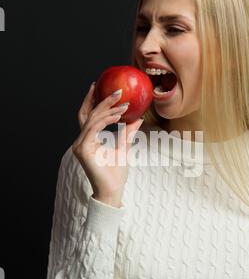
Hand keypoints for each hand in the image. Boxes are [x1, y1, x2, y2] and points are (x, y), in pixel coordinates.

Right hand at [72, 82, 143, 202]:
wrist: (112, 191)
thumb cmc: (116, 175)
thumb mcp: (123, 149)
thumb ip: (127, 133)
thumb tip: (137, 119)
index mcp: (88, 140)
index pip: (88, 116)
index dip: (92, 101)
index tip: (99, 87)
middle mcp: (81, 141)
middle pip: (88, 114)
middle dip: (101, 100)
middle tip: (117, 91)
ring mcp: (80, 145)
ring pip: (92, 120)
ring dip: (109, 110)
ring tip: (124, 105)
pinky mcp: (83, 150)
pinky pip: (94, 129)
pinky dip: (106, 121)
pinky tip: (118, 116)